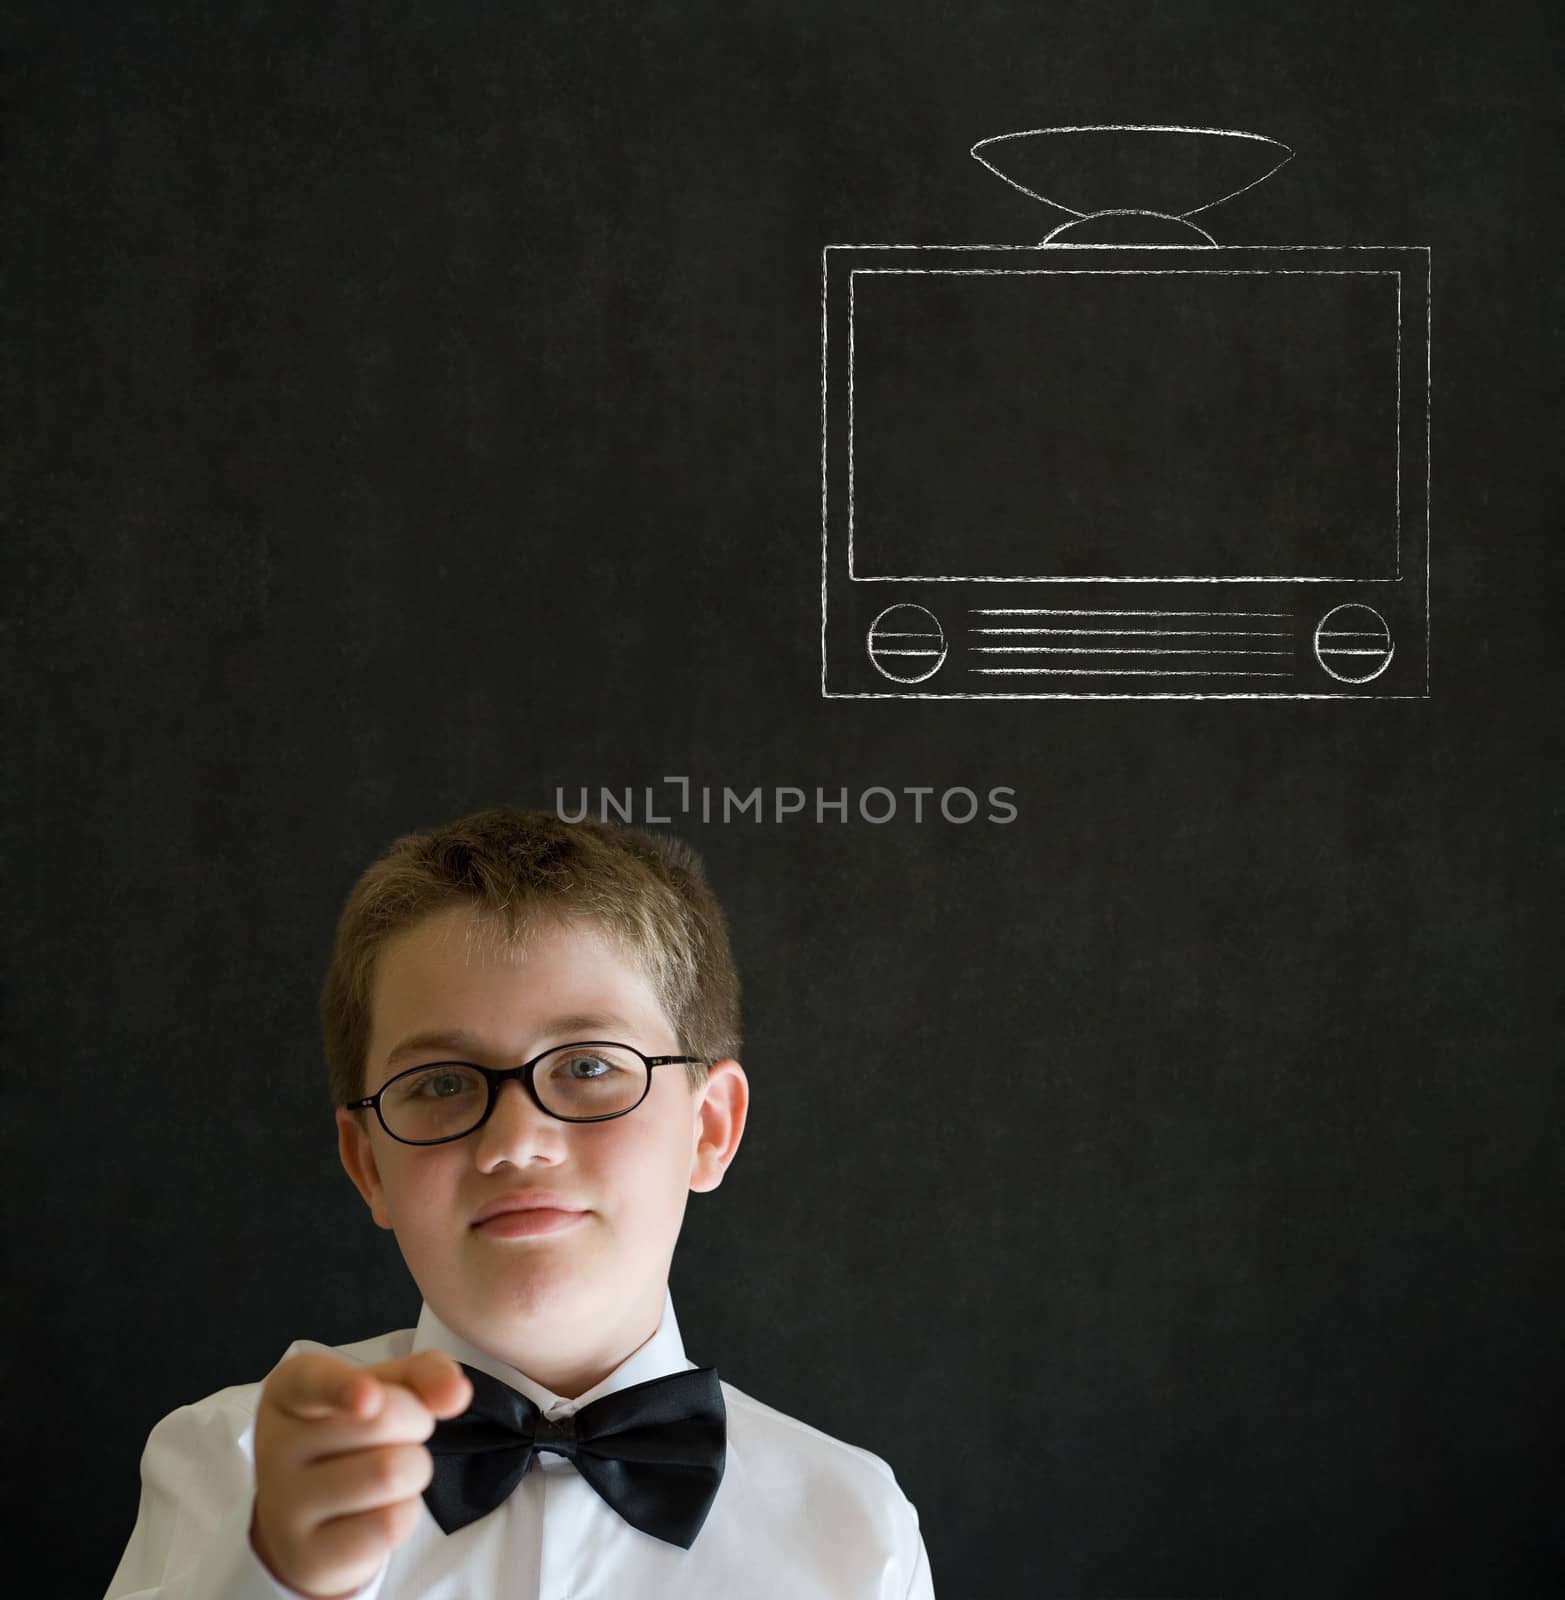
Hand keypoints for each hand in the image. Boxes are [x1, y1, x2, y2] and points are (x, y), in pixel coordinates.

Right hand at [249, 1348, 472, 1598]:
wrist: (309, 1515)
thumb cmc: (352, 1432)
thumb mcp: (384, 1388)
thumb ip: (424, 1373)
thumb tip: (457, 1393)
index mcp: (290, 1388)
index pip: (315, 1382)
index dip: (347, 1388)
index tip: (371, 1401)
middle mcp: (275, 1444)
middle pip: (384, 1419)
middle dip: (416, 1423)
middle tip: (395, 1437)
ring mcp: (283, 1506)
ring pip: (392, 1473)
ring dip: (414, 1469)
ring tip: (388, 1473)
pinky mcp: (307, 1556)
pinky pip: (391, 1524)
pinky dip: (406, 1511)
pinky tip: (378, 1510)